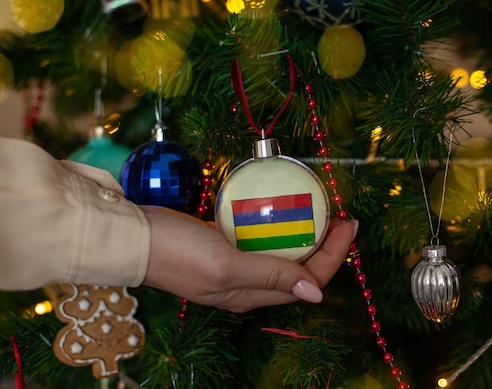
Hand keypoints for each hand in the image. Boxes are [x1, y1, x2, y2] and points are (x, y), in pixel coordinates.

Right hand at [140, 206, 357, 312]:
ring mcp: (235, 264)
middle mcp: (247, 284)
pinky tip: (283, 207)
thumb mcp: (227, 265)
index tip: (350, 225)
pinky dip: (278, 225)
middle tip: (342, 216)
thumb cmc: (177, 252)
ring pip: (281, 253)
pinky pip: (261, 238)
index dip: (334, 255)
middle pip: (299, 268)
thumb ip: (270, 277)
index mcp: (251, 295)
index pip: (307, 280)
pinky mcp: (223, 245)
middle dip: (327, 245)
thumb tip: (317, 293)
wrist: (132, 236)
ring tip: (321, 210)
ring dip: (305, 234)